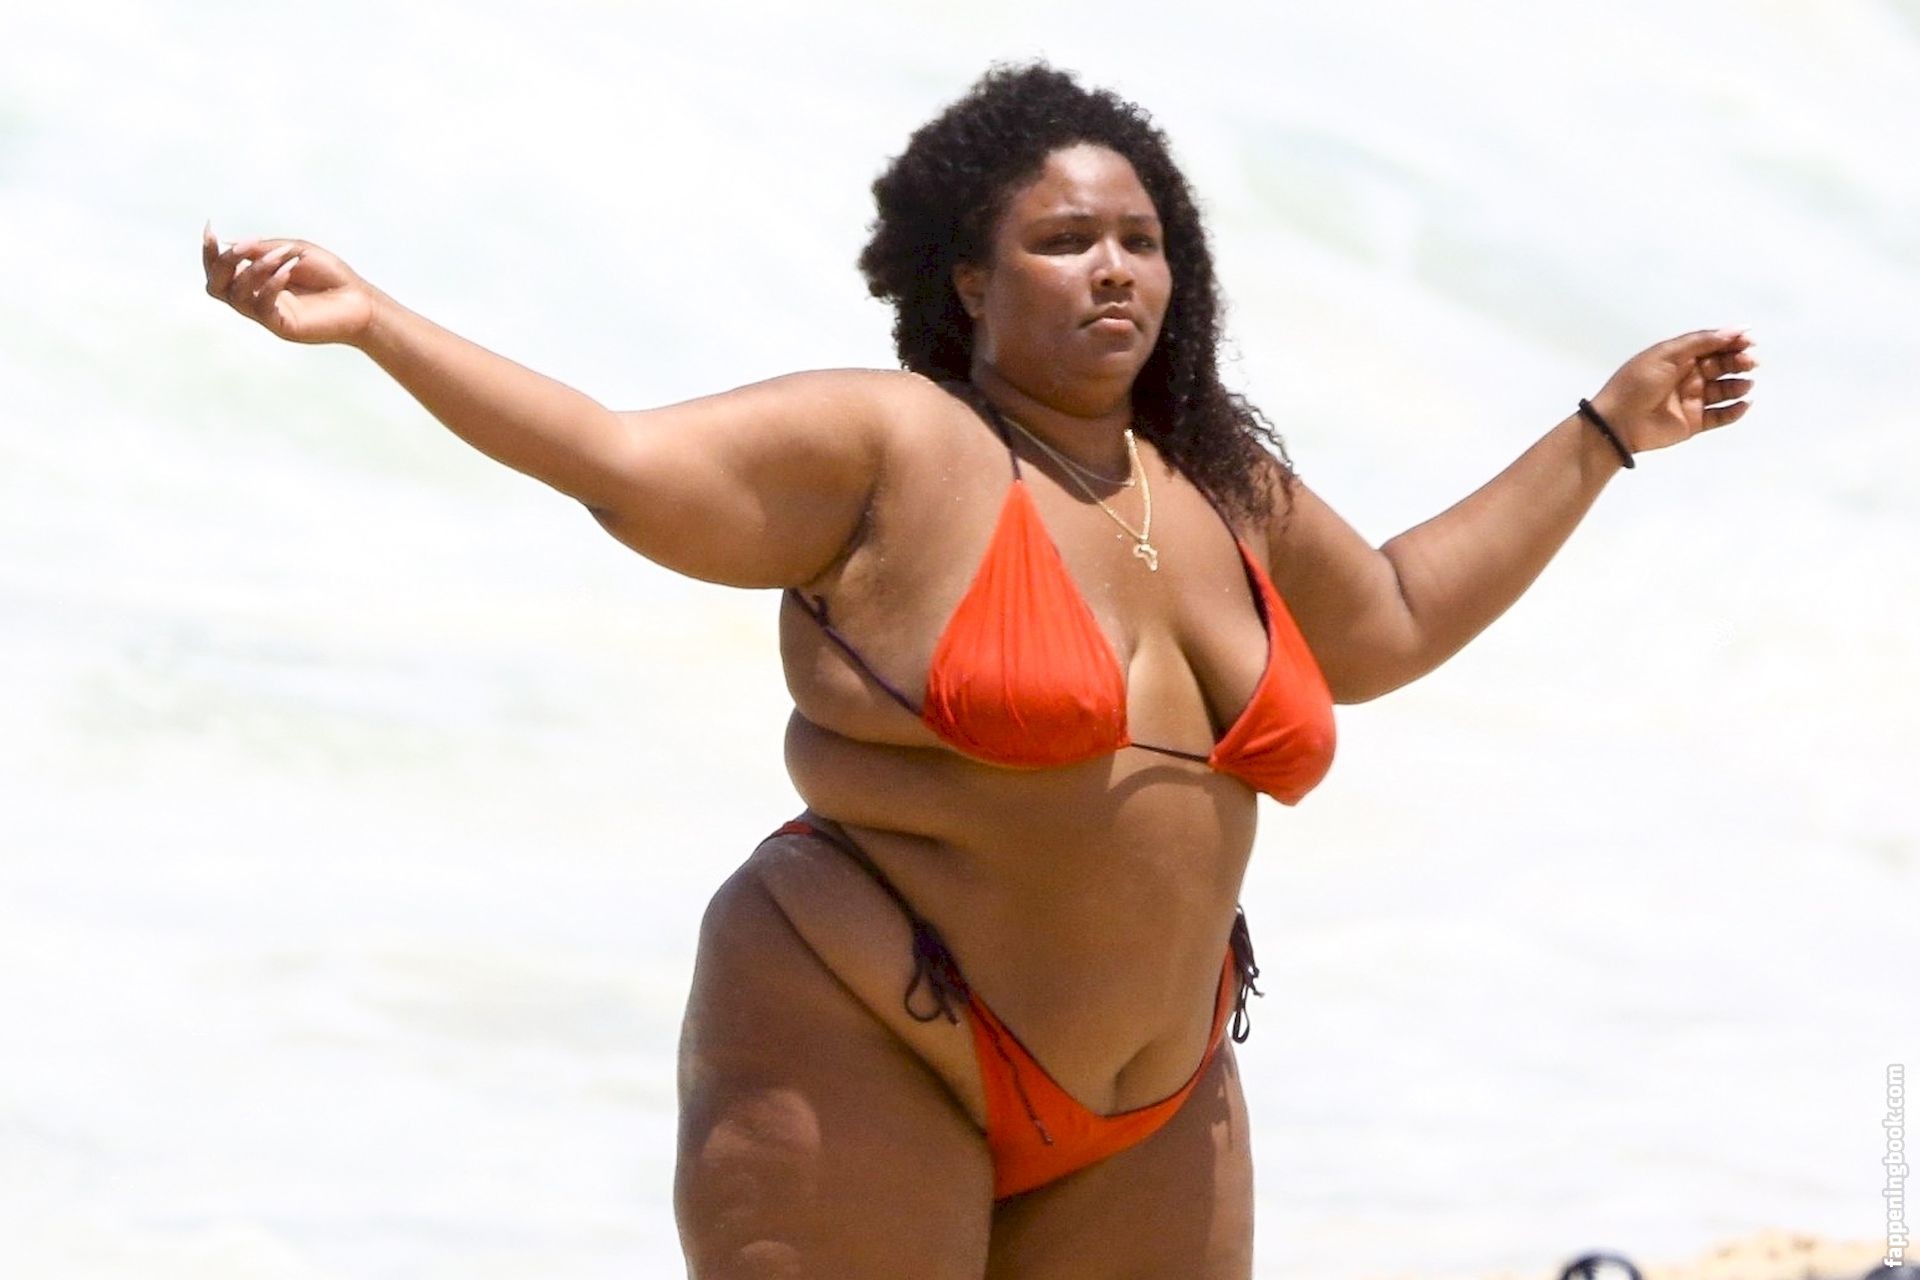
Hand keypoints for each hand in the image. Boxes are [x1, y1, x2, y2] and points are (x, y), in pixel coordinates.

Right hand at [200, 223, 378, 345]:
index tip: (210, 230)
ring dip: (254, 269)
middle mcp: (255, 298)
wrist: (362, 301)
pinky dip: (270, 284)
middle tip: (241, 249)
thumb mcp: (295, 251)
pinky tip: (289, 269)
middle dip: (221, 263)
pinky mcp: (281, 326)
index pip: (220, 270)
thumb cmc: (331, 276)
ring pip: (236, 295)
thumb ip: (262, 249)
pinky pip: (261, 306)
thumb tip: (228, 244)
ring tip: (283, 255)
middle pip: (216, 286)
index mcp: (256, 279)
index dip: (209, 252)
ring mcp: (267, 314)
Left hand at [1588, 327, 1756, 456]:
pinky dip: (1734, 410)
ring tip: (1745, 384)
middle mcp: (1687, 377)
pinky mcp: (1694, 422)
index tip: (1749, 341)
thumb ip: (1701, 342)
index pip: (1711, 346)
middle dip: (1737, 362)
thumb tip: (1735, 329)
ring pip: (1723, 390)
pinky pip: (1720, 416)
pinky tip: (1744, 403)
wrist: (1618, 422)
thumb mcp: (1666, 354)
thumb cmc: (1638, 383)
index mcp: (1678, 358)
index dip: (1731, 342)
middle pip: (1721, 366)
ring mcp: (1691, 400)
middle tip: (1749, 363)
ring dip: (1738, 385)